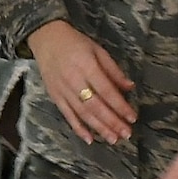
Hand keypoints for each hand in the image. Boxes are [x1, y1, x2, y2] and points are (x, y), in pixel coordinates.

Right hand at [28, 20, 135, 144]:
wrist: (45, 39)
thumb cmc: (75, 43)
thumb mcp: (98, 50)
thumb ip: (113, 70)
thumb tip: (129, 88)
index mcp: (87, 66)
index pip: (107, 91)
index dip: (120, 106)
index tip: (132, 117)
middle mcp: (74, 80)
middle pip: (95, 106)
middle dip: (112, 122)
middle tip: (126, 134)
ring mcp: (63, 91)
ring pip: (83, 113)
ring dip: (99, 128)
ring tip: (113, 139)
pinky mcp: (55, 97)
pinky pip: (67, 115)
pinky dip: (78, 128)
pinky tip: (89, 139)